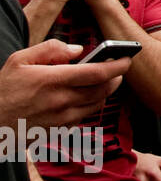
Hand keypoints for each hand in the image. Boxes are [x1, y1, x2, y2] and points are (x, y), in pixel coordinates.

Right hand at [0, 39, 128, 128]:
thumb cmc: (3, 89)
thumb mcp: (19, 60)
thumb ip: (50, 50)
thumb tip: (77, 50)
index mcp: (53, 81)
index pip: (97, 73)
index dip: (117, 65)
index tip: (127, 58)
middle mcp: (61, 101)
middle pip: (103, 90)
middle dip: (116, 78)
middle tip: (119, 68)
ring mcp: (62, 118)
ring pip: (97, 104)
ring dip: (105, 92)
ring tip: (103, 80)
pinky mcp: (60, 130)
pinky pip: (85, 116)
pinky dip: (90, 105)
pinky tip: (84, 96)